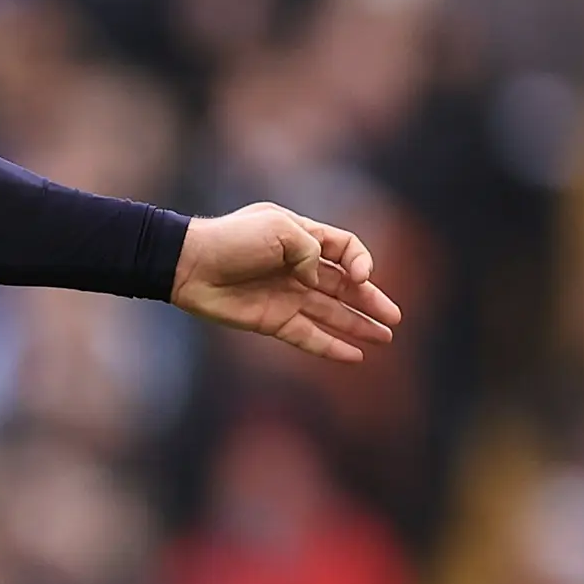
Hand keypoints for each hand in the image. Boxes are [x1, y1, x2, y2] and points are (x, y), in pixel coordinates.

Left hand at [171, 203, 401, 363]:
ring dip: (358, 325)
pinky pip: (308, 335)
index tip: (361, 276)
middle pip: (345, 286)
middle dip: (371, 301)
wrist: (188, 264)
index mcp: (302, 236)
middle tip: (395, 318)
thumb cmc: (231, 239)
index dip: (361, 261)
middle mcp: (298, 267)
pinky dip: (330, 345)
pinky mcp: (272, 320)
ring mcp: (286, 295)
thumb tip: (319, 281)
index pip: (346, 248)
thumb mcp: (279, 228)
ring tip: (386, 337)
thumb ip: (310, 250)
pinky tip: (354, 355)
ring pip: (331, 313)